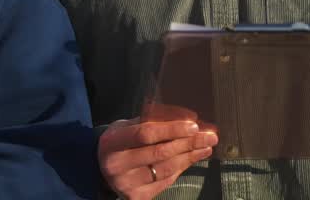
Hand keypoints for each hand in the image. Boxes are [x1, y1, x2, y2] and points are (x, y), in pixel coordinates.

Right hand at [98, 116, 217, 199]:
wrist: (99, 168)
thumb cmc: (119, 141)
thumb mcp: (126, 126)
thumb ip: (151, 122)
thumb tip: (186, 118)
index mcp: (113, 142)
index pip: (146, 134)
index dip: (172, 129)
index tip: (193, 125)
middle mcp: (118, 166)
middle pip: (160, 153)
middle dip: (189, 143)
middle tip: (209, 136)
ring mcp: (127, 184)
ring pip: (166, 169)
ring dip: (190, 156)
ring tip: (206, 146)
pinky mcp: (136, 197)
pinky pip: (166, 181)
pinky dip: (182, 168)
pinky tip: (192, 158)